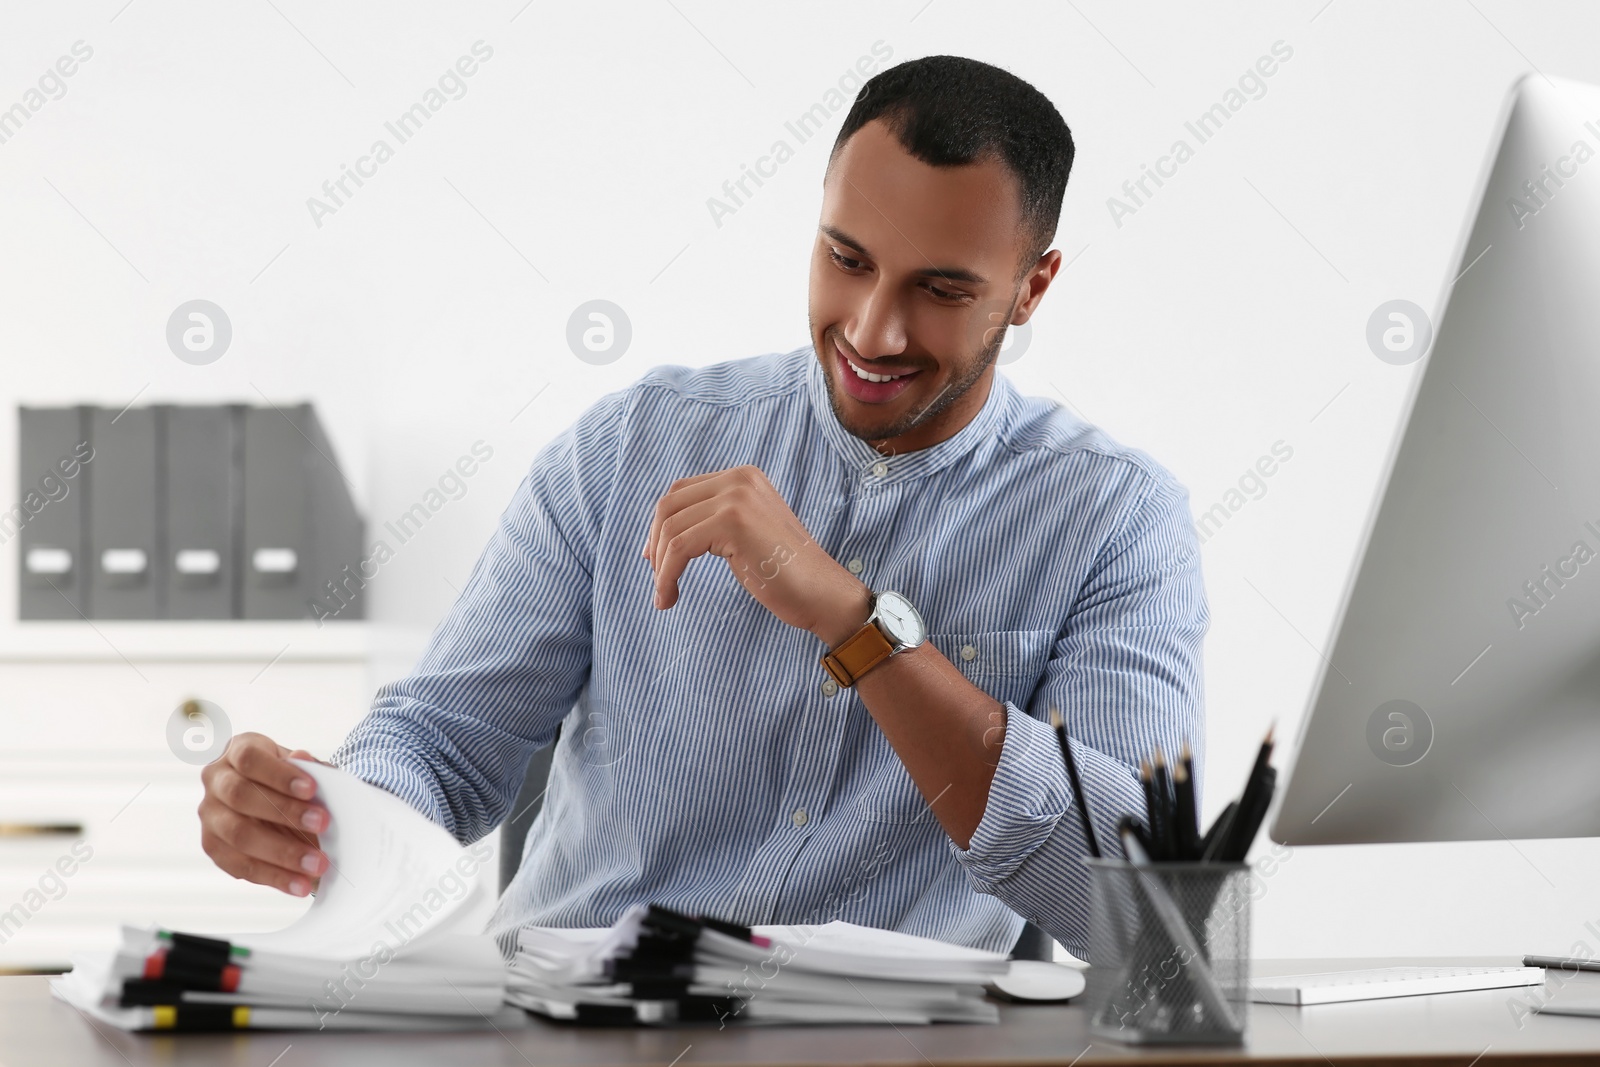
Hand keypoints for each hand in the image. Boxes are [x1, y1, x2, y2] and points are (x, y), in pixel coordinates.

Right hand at [198, 732, 330, 896]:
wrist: (281, 805)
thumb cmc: (294, 782)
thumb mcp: (304, 769)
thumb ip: (308, 767)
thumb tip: (302, 758)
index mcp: (237, 750)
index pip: (250, 758)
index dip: (279, 774)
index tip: (312, 788)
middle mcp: (215, 780)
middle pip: (240, 796)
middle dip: (284, 812)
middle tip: (324, 825)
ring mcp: (209, 814)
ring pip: (238, 834)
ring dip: (281, 852)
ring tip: (316, 864)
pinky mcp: (212, 846)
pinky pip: (239, 865)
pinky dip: (272, 876)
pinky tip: (298, 884)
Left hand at [643, 465, 871, 642]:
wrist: (821, 592)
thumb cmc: (785, 573)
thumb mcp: (747, 533)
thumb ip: (716, 520)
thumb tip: (665, 531)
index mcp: (743, 477)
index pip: (681, 491)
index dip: (660, 525)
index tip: (655, 558)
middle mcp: (739, 479)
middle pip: (669, 505)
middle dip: (655, 544)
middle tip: (658, 578)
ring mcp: (736, 497)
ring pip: (670, 529)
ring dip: (660, 568)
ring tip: (664, 596)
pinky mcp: (732, 522)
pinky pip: (678, 547)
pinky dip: (666, 576)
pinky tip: (669, 598)